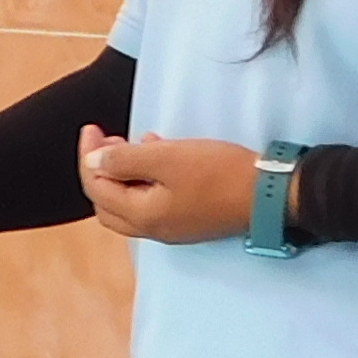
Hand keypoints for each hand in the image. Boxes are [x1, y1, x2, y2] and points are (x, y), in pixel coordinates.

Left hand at [79, 130, 258, 242]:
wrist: (269, 195)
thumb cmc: (218, 173)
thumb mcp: (168, 157)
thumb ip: (125, 160)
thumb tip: (93, 161)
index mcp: (142, 215)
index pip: (97, 187)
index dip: (89, 156)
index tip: (93, 128)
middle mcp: (152, 229)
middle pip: (107, 203)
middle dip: (100, 171)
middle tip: (106, 141)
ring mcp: (172, 229)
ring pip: (129, 205)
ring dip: (123, 176)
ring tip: (130, 144)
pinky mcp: (190, 222)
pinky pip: (152, 204)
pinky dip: (144, 181)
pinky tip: (159, 157)